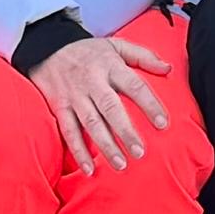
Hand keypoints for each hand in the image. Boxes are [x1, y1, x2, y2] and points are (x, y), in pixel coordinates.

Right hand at [29, 31, 170, 173]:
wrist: (47, 47)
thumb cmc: (88, 50)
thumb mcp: (116, 44)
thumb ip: (143, 56)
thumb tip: (168, 69)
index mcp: (110, 65)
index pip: (134, 86)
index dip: (149, 105)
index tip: (163, 124)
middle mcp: (93, 81)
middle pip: (111, 108)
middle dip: (126, 131)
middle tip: (140, 152)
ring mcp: (75, 96)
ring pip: (91, 123)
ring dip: (106, 145)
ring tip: (120, 164)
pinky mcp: (60, 107)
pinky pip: (69, 131)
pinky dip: (78, 151)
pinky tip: (89, 169)